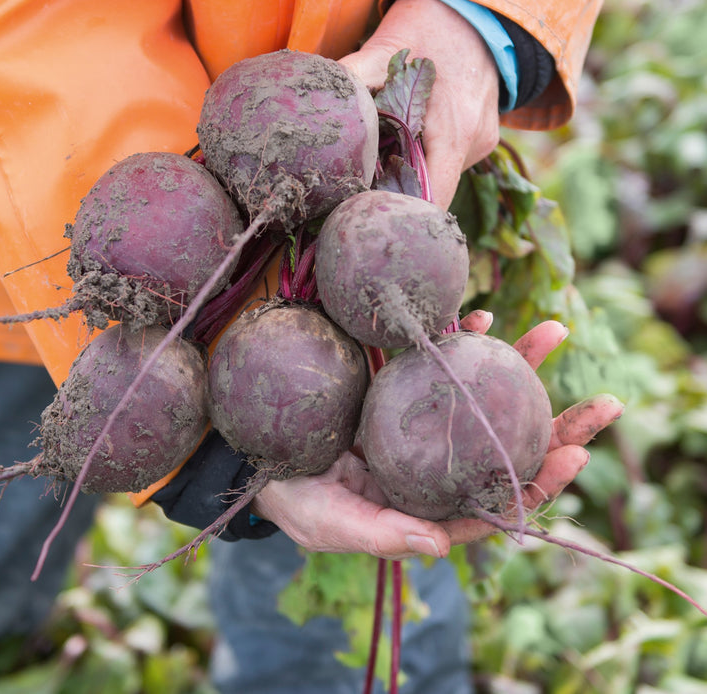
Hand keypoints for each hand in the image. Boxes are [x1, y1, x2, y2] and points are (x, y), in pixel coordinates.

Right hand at [250, 311, 623, 558]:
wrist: (256, 450)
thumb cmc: (291, 498)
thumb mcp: (328, 523)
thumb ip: (381, 535)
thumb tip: (441, 545)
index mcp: (425, 504)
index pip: (493, 502)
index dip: (536, 485)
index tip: (573, 456)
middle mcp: (434, 464)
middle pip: (505, 448)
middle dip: (556, 427)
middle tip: (606, 402)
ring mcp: (422, 422)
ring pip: (481, 397)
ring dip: (520, 367)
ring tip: (553, 330)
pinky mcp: (400, 386)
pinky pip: (439, 362)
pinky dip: (461, 339)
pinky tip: (481, 316)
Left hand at [338, 0, 500, 211]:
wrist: (478, 8)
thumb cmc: (431, 25)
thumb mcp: (386, 48)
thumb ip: (353, 77)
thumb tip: (316, 104)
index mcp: (456, 132)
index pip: (434, 201)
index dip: (401, 211)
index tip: (369, 210)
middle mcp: (475, 144)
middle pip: (432, 192)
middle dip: (398, 191)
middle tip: (363, 182)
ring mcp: (483, 143)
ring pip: (440, 176)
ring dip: (411, 169)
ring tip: (386, 148)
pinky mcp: (483, 138)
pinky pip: (449, 159)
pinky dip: (426, 154)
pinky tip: (410, 134)